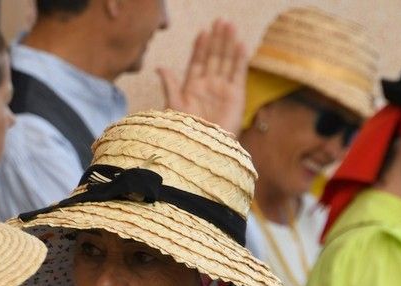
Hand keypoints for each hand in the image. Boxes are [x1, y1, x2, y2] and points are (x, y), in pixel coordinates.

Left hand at [157, 19, 247, 135]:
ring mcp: (223, 90)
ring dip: (228, 44)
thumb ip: (170, 85)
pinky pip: (239, 74)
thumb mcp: (174, 107)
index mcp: (192, 88)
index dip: (200, 47)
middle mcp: (209, 86)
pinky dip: (240, 60)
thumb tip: (159, 67)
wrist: (202, 149)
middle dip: (217, 39)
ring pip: (226, 61)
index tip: (203, 31)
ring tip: (230, 26)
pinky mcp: (236, 97)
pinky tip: (241, 44)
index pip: (197, 61)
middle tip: (220, 21)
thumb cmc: (185, 132)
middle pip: (213, 57)